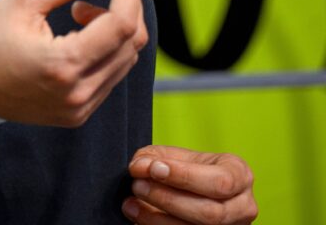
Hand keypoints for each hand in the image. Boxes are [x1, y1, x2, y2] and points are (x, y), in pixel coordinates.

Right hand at [0, 0, 147, 127]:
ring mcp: (81, 108)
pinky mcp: (79, 113)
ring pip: (125, 59)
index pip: (122, 24)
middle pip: (132, 42)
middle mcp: (79, 93)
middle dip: (127, 3)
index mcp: (64, 64)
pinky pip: (111, 74)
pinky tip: (80, 32)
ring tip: (80, 8)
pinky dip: (107, 47)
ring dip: (116, 25)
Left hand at [124, 145, 256, 222]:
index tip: (153, 168)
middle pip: (209, 213)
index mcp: (240, 175)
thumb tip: (138, 166)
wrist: (200, 189)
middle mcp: (243, 207)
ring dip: (157, 219)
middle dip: (168, 199)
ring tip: (131, 203)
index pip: (219, 181)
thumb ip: (154, 157)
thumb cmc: (192, 170)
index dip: (185, 177)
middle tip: (138, 186)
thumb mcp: (177, 156)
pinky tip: (139, 217)